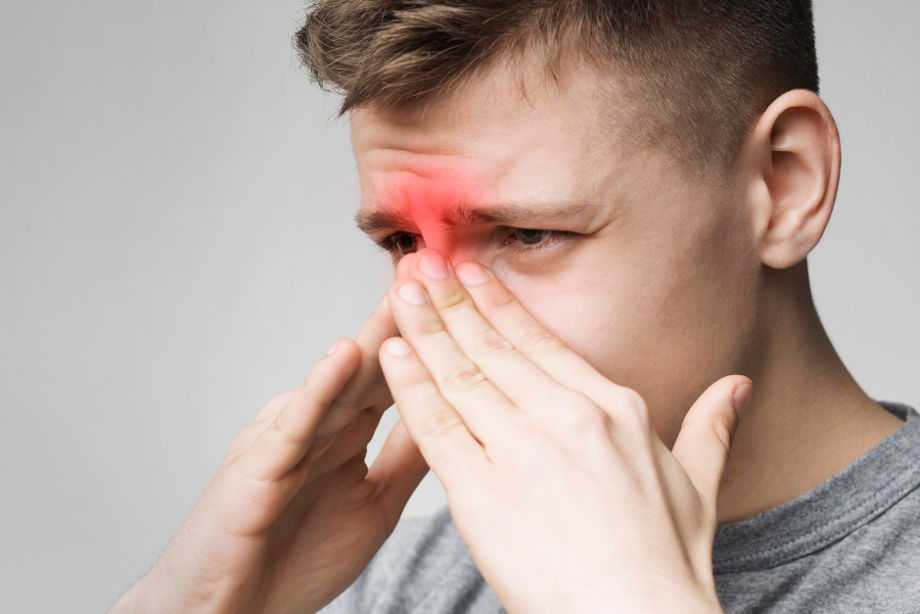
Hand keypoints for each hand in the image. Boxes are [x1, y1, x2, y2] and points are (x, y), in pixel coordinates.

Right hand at [110, 296, 428, 613]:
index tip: (464, 301)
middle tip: (436, 267)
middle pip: (370, 366)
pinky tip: (344, 357)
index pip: (395, 378)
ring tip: (403, 290)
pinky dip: (319, 390)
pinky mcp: (259, 464)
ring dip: (371, 336)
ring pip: (336, 383)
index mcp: (347, 435)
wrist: (232, 610)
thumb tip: (452, 414)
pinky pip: (295, 424)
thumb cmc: (297, 559)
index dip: (428, 340)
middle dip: (404, 318)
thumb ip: (408, 458)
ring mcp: (287, 439)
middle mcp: (318, 426)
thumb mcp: (376, 503)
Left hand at [378, 248, 748, 613]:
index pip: (541, 342)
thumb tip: (736, 386)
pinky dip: (411, 386)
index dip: (499, 303)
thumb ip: (709, 427)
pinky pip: (437, 427)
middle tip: (421, 262)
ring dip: (424, 329)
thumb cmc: (665, 564)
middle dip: (452, 300)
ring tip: (399, 291)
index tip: (472, 272)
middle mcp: (567, 418)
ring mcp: (523, 452)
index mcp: (615, 409)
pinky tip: (391, 354)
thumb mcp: (699, 487)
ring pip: (461, 375)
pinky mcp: (483, 494)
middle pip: (494, 347)